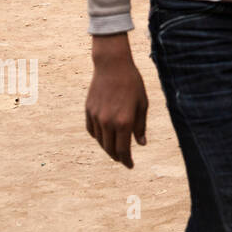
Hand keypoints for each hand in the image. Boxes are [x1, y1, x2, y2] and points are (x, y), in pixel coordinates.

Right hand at [85, 33, 148, 168]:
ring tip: (115, 149)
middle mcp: (108, 122)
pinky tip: (104, 137)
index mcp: (124, 121)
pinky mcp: (88, 111)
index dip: (127, 160)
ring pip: (100, 141)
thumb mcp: (143, 103)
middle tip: (123, 159)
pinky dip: (98, 137)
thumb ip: (141, 125)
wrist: (112, 66)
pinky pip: (92, 130)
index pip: (123, 150)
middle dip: (117, 157)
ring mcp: (96, 117)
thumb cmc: (132, 83)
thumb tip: (141, 144)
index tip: (130, 166)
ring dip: (108, 147)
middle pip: (110, 148)